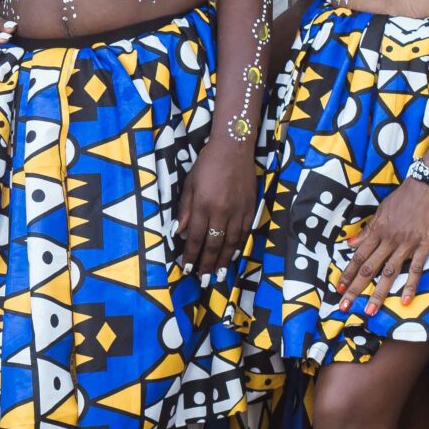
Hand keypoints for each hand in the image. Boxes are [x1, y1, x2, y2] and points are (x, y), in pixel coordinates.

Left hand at [173, 137, 260, 280]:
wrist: (234, 147)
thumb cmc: (206, 164)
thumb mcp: (189, 184)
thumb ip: (184, 210)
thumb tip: (177, 233)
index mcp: (203, 205)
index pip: (195, 237)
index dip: (191, 255)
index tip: (187, 269)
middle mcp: (221, 211)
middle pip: (213, 244)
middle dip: (206, 264)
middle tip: (203, 281)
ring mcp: (238, 211)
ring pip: (231, 242)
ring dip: (223, 261)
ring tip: (218, 275)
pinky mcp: (250, 208)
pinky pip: (244, 233)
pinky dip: (238, 247)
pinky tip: (232, 256)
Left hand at [335, 177, 428, 317]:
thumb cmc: (404, 197)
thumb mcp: (380, 211)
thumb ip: (366, 231)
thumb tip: (349, 244)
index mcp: (377, 231)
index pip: (358, 256)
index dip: (347, 274)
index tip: (338, 289)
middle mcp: (389, 239)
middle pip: (369, 268)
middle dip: (355, 289)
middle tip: (344, 306)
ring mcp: (407, 243)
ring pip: (390, 272)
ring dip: (378, 293)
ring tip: (369, 311)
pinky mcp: (425, 244)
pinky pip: (417, 268)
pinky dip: (410, 285)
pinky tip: (404, 301)